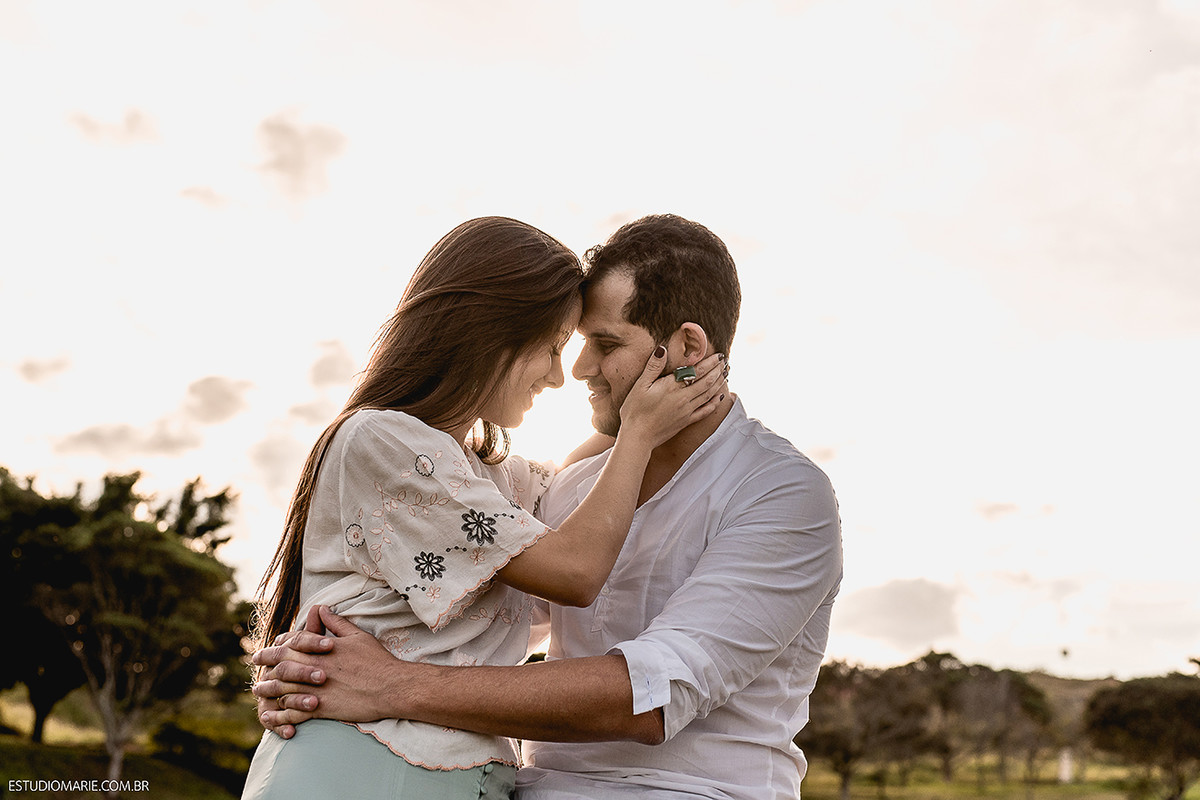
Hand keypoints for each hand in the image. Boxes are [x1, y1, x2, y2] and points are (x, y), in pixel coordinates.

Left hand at [253, 606, 402, 732]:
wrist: (391, 687)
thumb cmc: (377, 660)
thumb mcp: (357, 636)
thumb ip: (337, 623)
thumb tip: (322, 608)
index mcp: (322, 649)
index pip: (293, 641)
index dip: (280, 642)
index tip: (273, 643)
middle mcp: (314, 667)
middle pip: (281, 663)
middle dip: (265, 661)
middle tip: (255, 661)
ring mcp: (316, 689)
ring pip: (282, 689)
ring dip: (268, 689)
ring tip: (258, 690)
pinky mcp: (320, 709)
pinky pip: (293, 712)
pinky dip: (280, 715)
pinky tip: (273, 715)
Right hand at [618, 349, 727, 447]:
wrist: (637, 437)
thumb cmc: (634, 410)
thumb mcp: (640, 385)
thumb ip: (653, 367)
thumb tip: (662, 349)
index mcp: (672, 386)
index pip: (696, 371)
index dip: (710, 362)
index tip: (718, 355)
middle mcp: (683, 398)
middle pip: (706, 381)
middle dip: (718, 370)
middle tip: (726, 361)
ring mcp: (687, 411)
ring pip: (708, 394)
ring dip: (719, 383)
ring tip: (726, 373)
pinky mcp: (686, 421)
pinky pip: (705, 411)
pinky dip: (714, 403)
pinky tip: (719, 397)